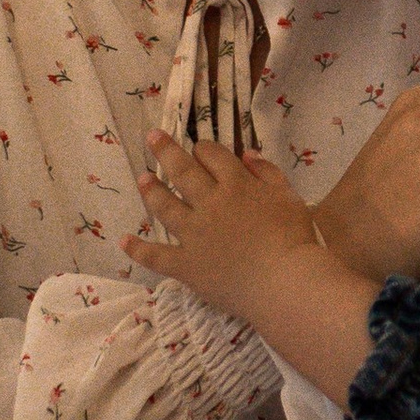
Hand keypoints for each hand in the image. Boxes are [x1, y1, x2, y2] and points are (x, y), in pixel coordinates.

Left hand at [128, 129, 312, 327]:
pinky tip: (124, 240)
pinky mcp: (186, 265)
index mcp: (236, 185)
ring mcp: (193, 235)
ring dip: (151, 191)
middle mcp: (209, 204)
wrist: (283, 282)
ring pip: (165, 207)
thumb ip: (268, 173)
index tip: (200, 148)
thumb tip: (247, 154)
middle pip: (183, 172)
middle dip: (166, 151)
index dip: (205, 148)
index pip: (213, 156)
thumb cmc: (294, 239)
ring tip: (142, 179)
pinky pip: (156, 256)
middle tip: (152, 138)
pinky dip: (138, 249)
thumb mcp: (290, 196)